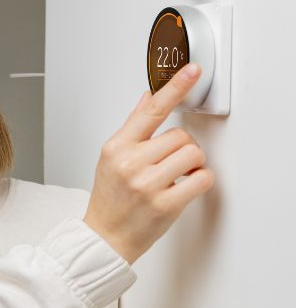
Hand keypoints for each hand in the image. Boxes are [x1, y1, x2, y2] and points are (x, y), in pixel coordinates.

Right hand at [83, 63, 215, 264]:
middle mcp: (130, 162)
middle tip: (169, 165)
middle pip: (180, 136)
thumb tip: (148, 98)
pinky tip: (183, 188)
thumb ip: (133, 128)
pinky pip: (202, 179)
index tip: (192, 71)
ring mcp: (147, 184)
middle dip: (182, 149)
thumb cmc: (110, 198)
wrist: (105, 237)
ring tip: (174, 178)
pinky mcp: (165, 204)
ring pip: (193, 155)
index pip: (150, 110)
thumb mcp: (111, 158)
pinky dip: (199, 182)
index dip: (175, 87)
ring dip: (192, 165)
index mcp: (116, 147)